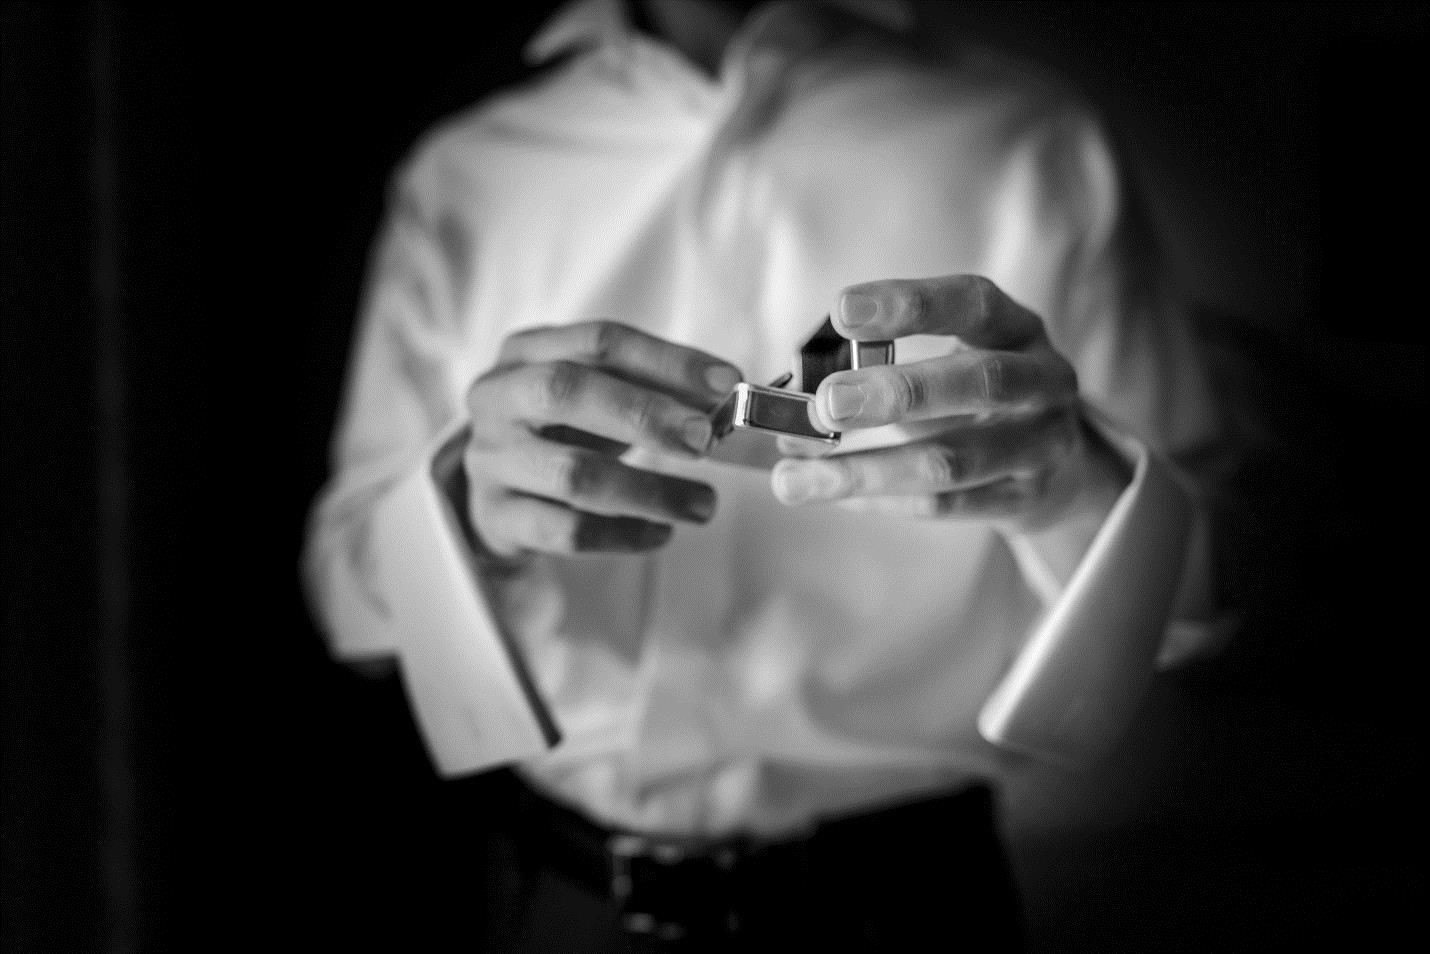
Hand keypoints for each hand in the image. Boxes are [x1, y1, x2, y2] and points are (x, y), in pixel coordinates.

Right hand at [464, 321, 742, 560]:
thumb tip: (723, 394)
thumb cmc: (557, 431)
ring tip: (704, 504)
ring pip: (574, 475)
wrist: (494, 493)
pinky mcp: (498, 517)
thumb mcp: (592, 394)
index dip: (666, 360)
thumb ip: (646, 387)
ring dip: (651, 490)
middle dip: (646, 415)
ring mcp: (491, 461)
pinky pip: (570, 532)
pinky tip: (661, 532)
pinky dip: (625, 535)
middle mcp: (498, 399)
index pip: (598, 341)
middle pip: (566, 392)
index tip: (726, 382)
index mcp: (525, 352)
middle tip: (704, 439)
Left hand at [771, 275, 1126, 531]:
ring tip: (794, 478)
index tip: (842, 311)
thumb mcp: (949, 362)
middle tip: (826, 404)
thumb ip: (880, 368)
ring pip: (952, 461)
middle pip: (980, 382)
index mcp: (1018, 329)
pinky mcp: (1023, 499)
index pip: (974, 304)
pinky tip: (834, 495)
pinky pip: (945, 505)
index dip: (911, 305)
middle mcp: (1043, 381)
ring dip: (866, 470)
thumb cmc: (976, 402)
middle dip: (898, 393)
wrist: (1056, 471)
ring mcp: (1041, 445)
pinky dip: (882, 501)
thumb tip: (789, 405)